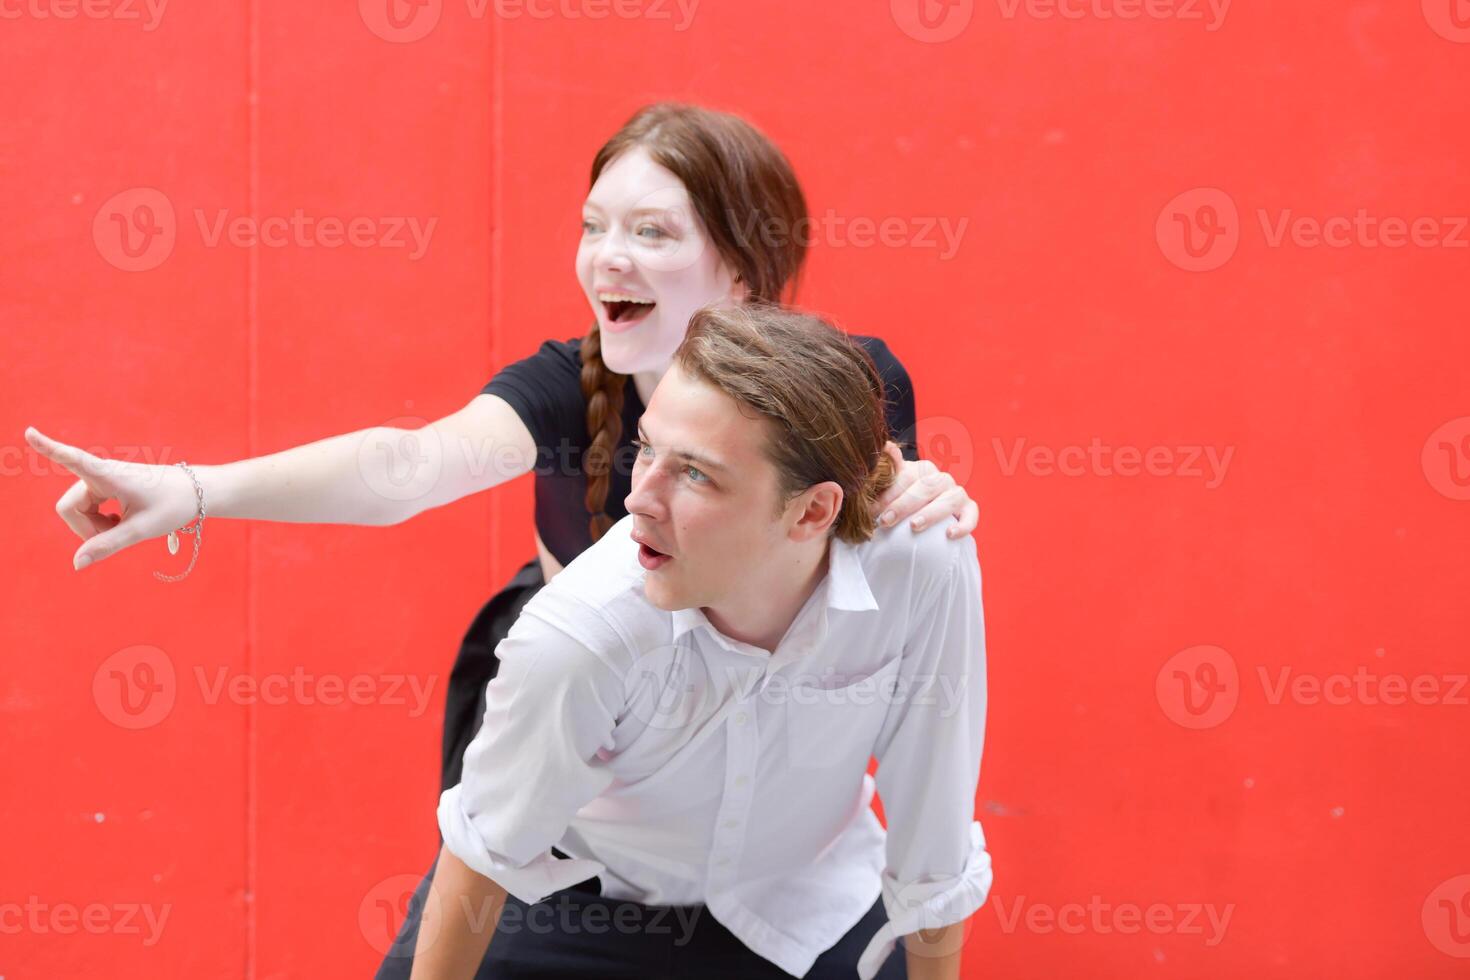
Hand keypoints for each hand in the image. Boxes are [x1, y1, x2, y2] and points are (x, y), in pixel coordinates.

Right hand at [26, 427, 198, 570]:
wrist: (196, 492)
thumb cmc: (173, 506)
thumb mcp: (141, 529)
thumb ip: (107, 545)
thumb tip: (76, 563)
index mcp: (109, 475)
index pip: (73, 460)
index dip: (49, 448)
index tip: (29, 431)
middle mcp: (101, 472)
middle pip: (69, 507)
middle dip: (86, 528)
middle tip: (117, 535)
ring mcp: (102, 477)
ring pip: (77, 508)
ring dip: (94, 524)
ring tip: (123, 526)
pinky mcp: (105, 483)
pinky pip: (87, 506)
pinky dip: (99, 519)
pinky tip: (119, 521)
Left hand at [871, 441, 978, 538]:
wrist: (918, 522)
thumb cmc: (900, 505)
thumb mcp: (889, 490)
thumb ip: (887, 471)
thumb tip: (885, 446)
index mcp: (920, 470)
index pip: (907, 475)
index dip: (890, 492)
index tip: (874, 509)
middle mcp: (940, 478)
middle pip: (927, 486)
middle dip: (904, 504)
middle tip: (886, 520)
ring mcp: (956, 493)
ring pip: (950, 498)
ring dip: (931, 513)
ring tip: (914, 526)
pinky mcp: (968, 509)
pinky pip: (971, 515)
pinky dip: (964, 524)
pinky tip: (950, 535)